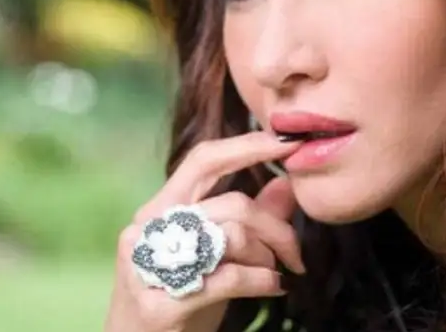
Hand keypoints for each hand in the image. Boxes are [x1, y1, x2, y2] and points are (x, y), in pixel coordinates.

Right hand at [105, 132, 306, 331]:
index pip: (203, 161)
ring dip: (268, 258)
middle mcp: (149, 229)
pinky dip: (261, 281)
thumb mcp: (212, 256)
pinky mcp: (161, 303)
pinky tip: (272, 288)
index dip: (246, 145)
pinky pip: (230, 277)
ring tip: (274, 275)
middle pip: (232, 204)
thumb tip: (285, 184)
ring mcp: (151, 266)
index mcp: (159, 209)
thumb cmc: (177, 301)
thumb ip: (246, 221)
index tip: (286, 142)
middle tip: (295, 254)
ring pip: (234, 236)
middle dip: (276, 228)